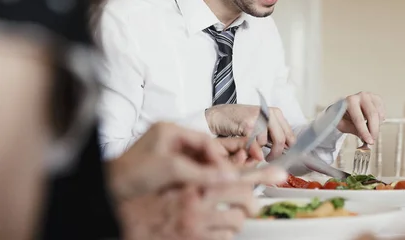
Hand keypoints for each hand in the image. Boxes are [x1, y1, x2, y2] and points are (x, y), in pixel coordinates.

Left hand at [108, 122, 238, 201]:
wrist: (107, 189)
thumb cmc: (130, 173)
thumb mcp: (171, 170)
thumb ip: (202, 173)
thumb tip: (227, 175)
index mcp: (170, 130)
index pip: (204, 140)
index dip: (218, 157)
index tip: (228, 172)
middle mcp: (168, 138)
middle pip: (201, 151)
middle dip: (211, 167)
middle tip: (221, 182)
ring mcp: (165, 153)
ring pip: (195, 163)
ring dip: (202, 176)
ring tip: (208, 189)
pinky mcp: (162, 168)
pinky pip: (186, 172)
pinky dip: (192, 182)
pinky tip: (194, 191)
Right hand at [119, 164, 286, 239]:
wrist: (124, 215)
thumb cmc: (148, 192)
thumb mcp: (177, 175)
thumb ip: (204, 173)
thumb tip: (228, 171)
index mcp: (197, 183)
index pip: (238, 177)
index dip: (262, 176)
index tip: (280, 175)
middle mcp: (199, 204)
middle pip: (244, 202)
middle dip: (251, 203)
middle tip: (250, 204)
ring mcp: (197, 226)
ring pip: (236, 222)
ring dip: (237, 219)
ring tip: (228, 215)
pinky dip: (225, 234)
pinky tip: (215, 229)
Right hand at [205, 104, 294, 158]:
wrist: (220, 116)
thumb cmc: (241, 121)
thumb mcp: (262, 123)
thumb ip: (274, 133)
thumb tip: (286, 149)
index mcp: (276, 113)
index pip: (290, 136)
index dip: (287, 149)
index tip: (282, 156)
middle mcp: (269, 114)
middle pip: (280, 140)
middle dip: (275, 154)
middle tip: (270, 159)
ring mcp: (258, 118)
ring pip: (265, 143)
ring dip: (258, 150)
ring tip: (251, 147)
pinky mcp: (248, 125)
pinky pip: (253, 143)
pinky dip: (249, 148)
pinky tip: (245, 144)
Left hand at [336, 92, 384, 144]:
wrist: (345, 106)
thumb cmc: (342, 115)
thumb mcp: (342, 124)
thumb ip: (352, 130)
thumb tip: (363, 138)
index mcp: (350, 101)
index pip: (359, 118)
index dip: (364, 131)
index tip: (369, 141)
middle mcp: (361, 96)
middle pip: (372, 115)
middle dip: (374, 130)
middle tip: (372, 140)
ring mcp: (370, 96)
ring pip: (379, 115)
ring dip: (376, 126)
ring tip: (368, 130)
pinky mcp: (377, 99)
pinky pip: (382, 113)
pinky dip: (379, 121)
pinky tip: (371, 122)